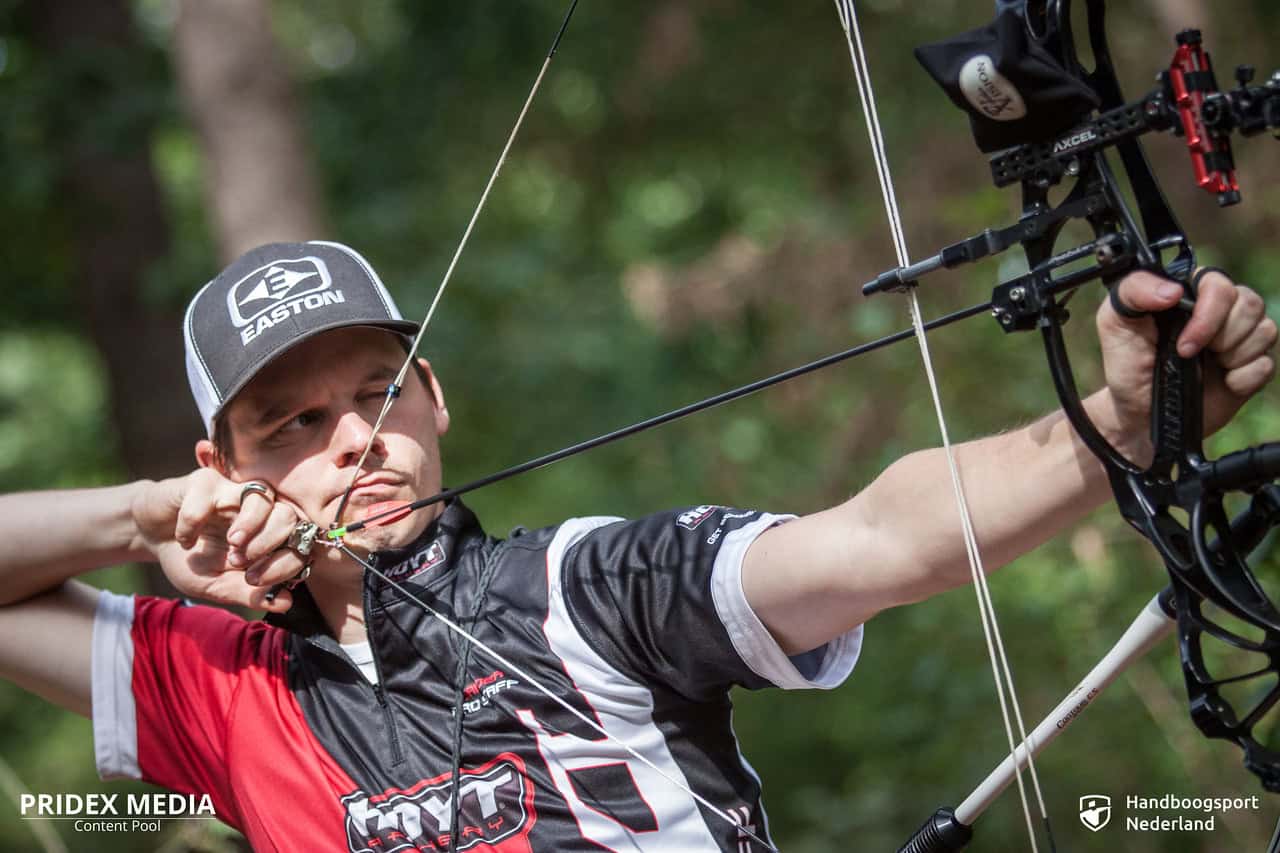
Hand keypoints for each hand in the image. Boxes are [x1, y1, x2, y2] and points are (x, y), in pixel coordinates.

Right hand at [130, 470, 311, 611]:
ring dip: (249, 526)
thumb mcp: (216, 585)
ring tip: (230, 545)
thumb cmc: (190, 560)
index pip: (299, 542)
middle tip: (239, 561)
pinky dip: (195, 523)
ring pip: (262, 496)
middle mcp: (259, 510)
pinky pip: (210, 497)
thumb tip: (286, 602)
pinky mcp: (206, 481)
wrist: (151, 537)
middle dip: (268, 544)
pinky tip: (185, 540)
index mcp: (269, 536)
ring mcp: (234, 491)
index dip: (285, 563)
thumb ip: (248, 593)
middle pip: (288, 516)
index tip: (255, 579)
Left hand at [1096, 269, 1275, 461]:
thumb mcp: (1115, 322)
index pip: (1219, 283)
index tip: (1184, 343)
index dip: (1208, 313)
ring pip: (1265, 330)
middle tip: (1188, 355)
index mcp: (1191, 293)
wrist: (1139, 413)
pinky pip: (1266, 364)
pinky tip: (1222, 383)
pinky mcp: (1252, 368)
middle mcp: (1222, 311)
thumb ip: (1133, 290)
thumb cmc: (1128, 365)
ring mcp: (1240, 339)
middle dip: (1219, 336)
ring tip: (1202, 367)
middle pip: (1250, 304)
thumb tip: (1173, 290)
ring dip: (1231, 355)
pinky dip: (1242, 378)